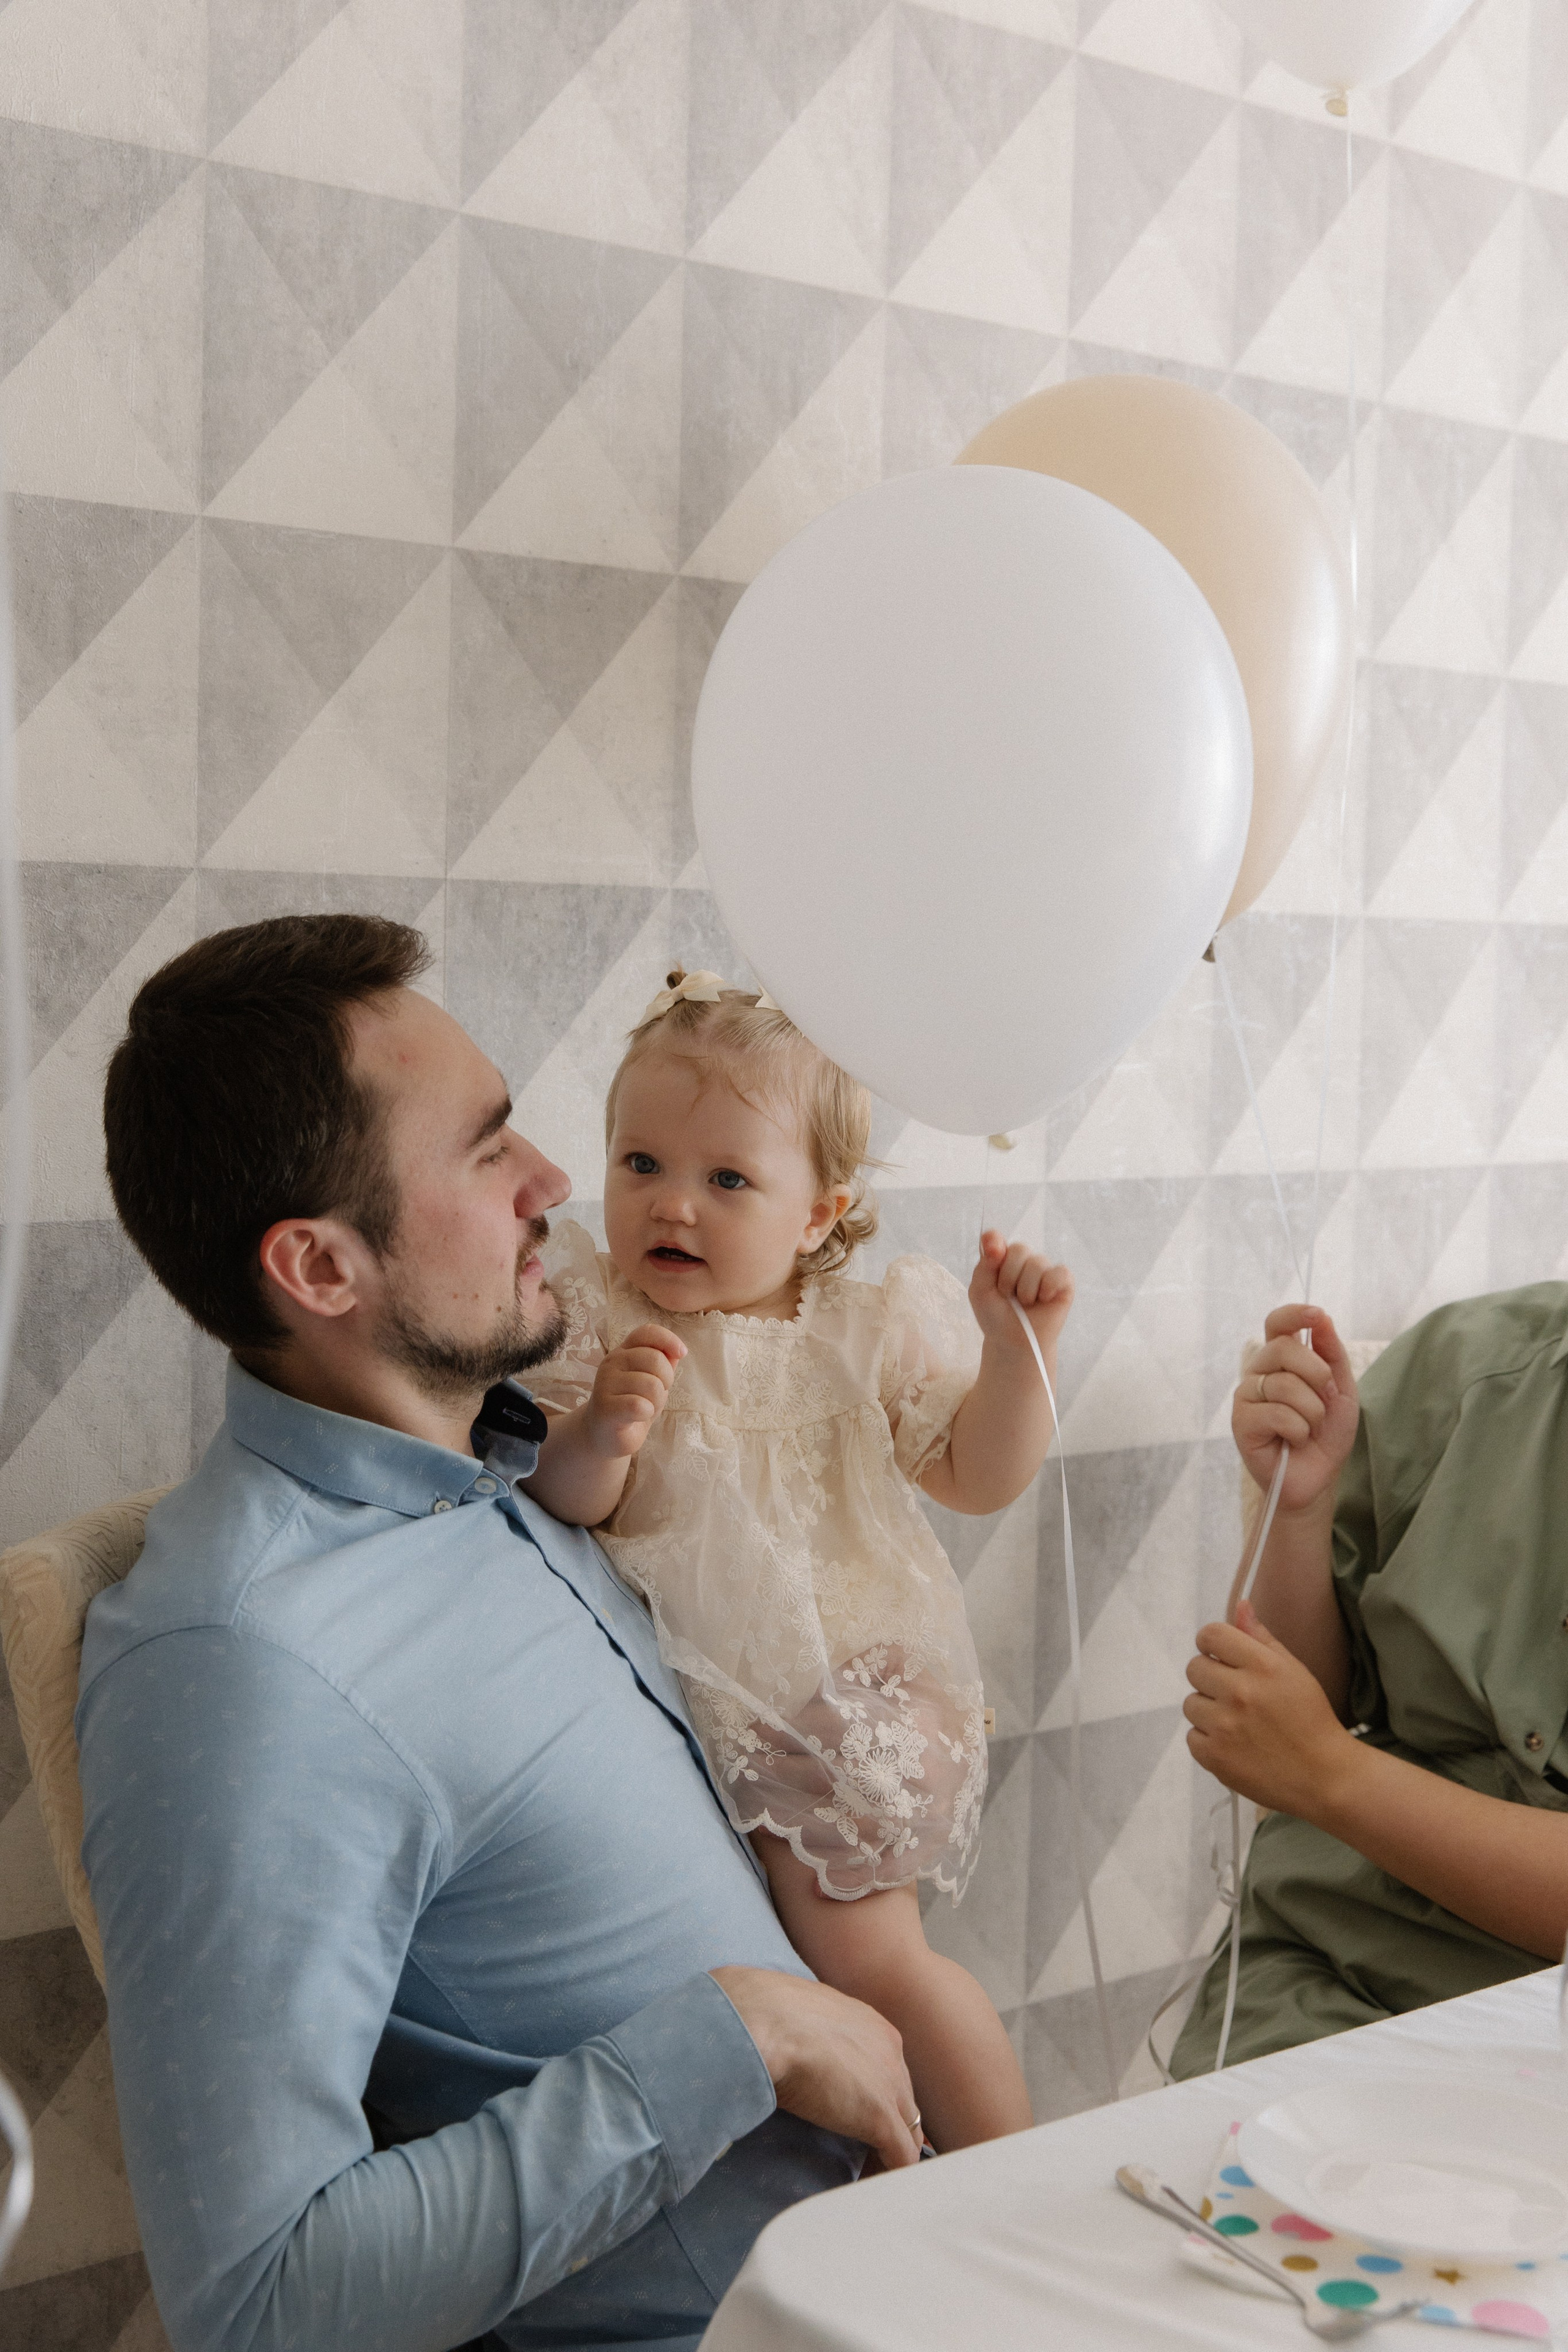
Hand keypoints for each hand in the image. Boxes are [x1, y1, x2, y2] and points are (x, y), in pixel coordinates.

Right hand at [585, 1323, 684, 1459]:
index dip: (668, 1339)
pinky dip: (647, 1413)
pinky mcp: (605, 1406)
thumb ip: (663, 1364)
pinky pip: (639, 1405)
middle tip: (654, 1395)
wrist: (604, 1436)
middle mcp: (612, 1362)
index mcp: (624, 1352)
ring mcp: (605, 1383)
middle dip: (666, 1381)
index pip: (647, 1332)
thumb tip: (677, 1351)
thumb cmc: (631, 1406)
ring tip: (643, 1408)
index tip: (682, 1353)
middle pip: (656, 1359)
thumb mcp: (651, 1382)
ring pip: (651, 1384)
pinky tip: (637, 1416)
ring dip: (656, 1401)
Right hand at [709, 1966, 921, 2171]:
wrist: (763, 2024)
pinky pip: (903, 2158)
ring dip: (889, 2155)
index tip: (852, 2118)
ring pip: (910, 2132)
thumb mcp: (798, 2017)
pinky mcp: (881, 2118)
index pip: (887, 2071)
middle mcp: (890, 2051)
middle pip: (904, 2102)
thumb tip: (790, 2049)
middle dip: (887, 2127)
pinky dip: (888, 2175)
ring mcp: (891, 2085)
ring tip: (863, 2174)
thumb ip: (809, 2035)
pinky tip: (867, 2186)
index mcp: (871, 2026)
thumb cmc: (763, 2015)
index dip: (873, 2099)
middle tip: (860, 2152)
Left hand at [969, 1231, 1073, 1361]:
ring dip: (1026, 1290)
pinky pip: (1059, 1273)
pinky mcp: (1063, 1282)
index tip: (993, 1251)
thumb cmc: (996, 1316)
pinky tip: (1043, 1300)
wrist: (1013, 1342)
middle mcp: (1024, 1260)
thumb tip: (997, 1244)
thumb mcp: (980, 1292)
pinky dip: (1047, 1288)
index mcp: (1001, 1258)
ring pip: (1037, 1263)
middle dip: (1008, 1277)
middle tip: (1007, 1295)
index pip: (997, 1238)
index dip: (994, 1240)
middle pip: (1019, 1249)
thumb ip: (984, 1266)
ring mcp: (1044, 1270)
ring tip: (1025, 1303)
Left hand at [1184, 1602, 1356, 1819]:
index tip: (1222, 1657)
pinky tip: (1235, 1745)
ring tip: (1238, 1723)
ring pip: (1191, 1704)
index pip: (1211, 1635)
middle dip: (1212, 1678)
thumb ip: (1262, 1638)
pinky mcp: (1215, 1757)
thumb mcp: (1294, 1671)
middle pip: (1195, 1668)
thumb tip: (1239, 1606)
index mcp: (1262, 1666)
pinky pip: (1192, 1737)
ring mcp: (1224, 1727)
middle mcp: (1240, 1693)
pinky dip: (1209, 1741)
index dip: (1213, 1644)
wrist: (1325, 1777)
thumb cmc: (1310, 1719)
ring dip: (1209, 1711)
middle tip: (1237, 1695)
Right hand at [1234, 1304, 1358, 1515]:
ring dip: (1313, 1411)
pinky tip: (1293, 1440)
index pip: (1277, 1324)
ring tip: (1309, 1428)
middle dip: (1317, 1373)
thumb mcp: (1342, 1391)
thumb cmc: (1325, 1435)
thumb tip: (1322, 1319)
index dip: (1294, 1314)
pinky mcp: (1241, 1422)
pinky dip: (1298, 1430)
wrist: (1316, 1477)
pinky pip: (1278, 1414)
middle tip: (1325, 1399)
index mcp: (1281, 1360)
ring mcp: (1247, 1396)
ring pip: (1284, 1385)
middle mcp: (1259, 1372)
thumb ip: (1332, 1354)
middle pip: (1283, 1348)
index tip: (1317, 1314)